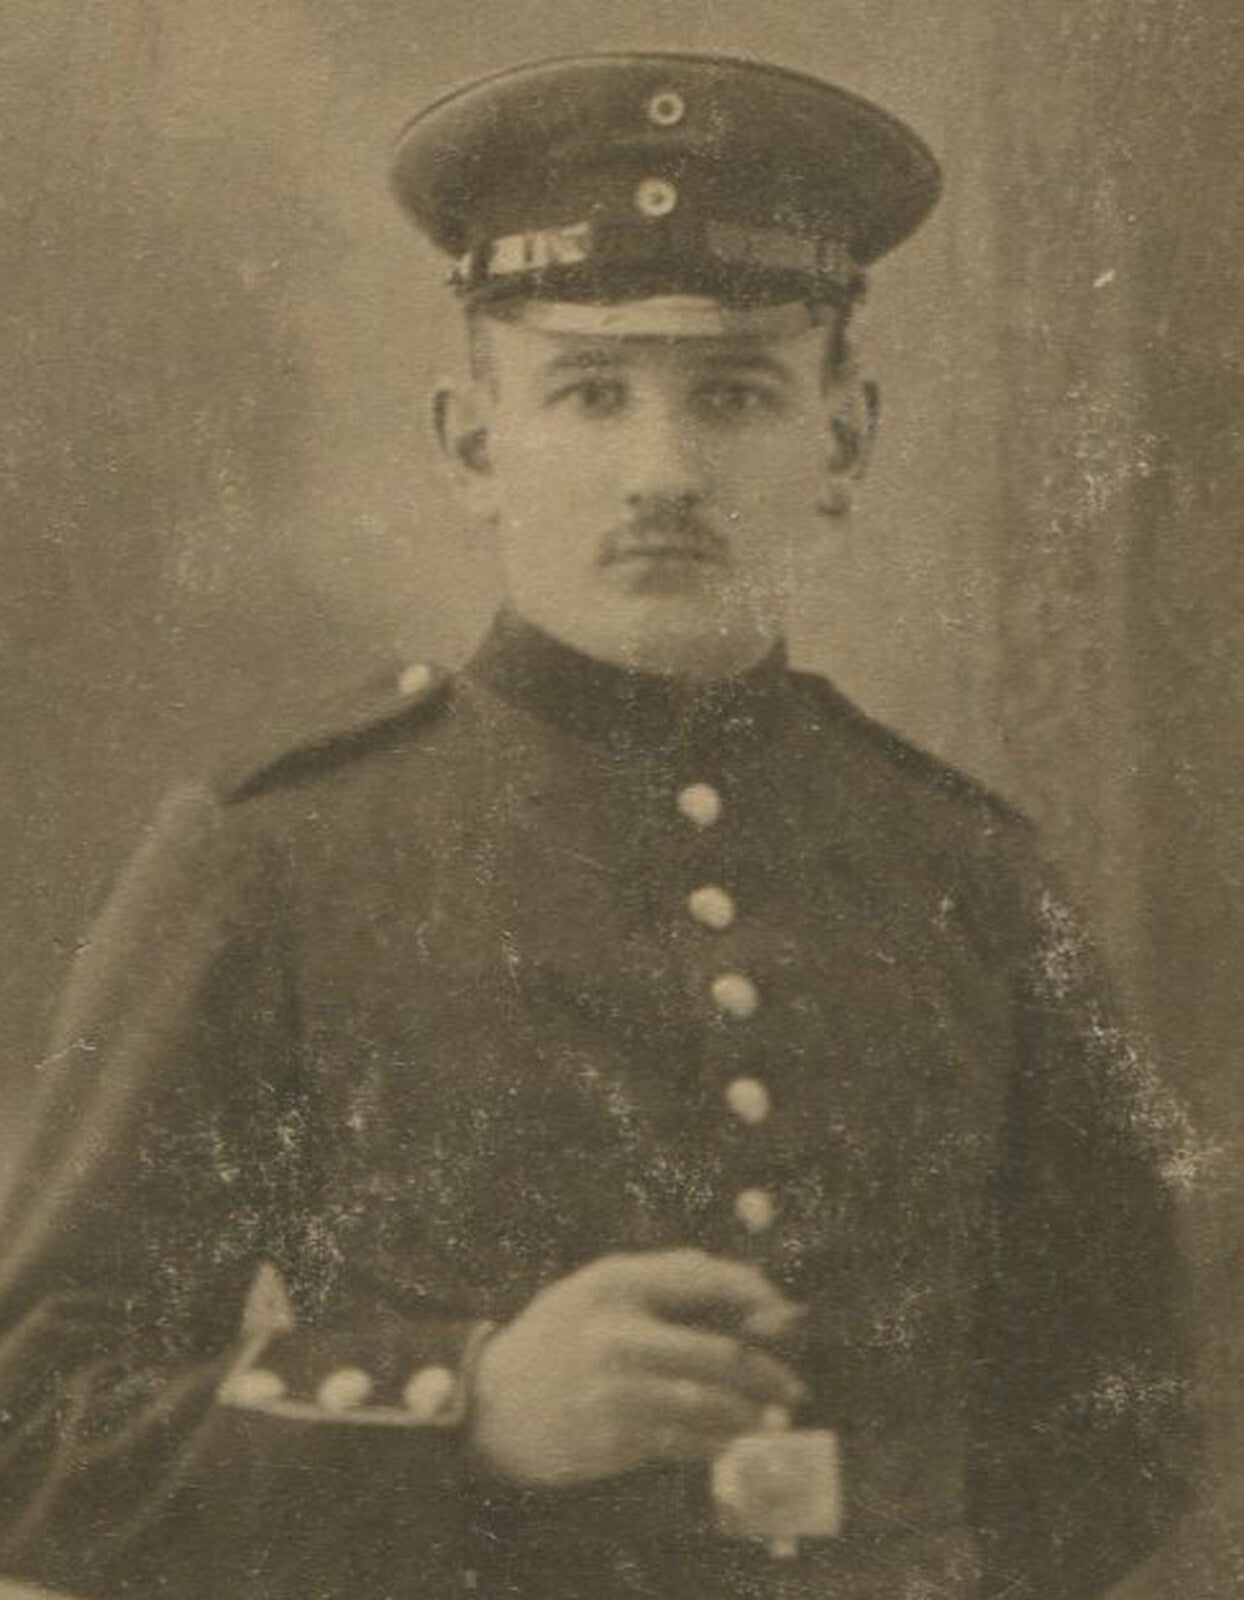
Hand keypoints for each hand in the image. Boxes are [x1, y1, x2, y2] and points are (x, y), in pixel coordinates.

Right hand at [469, 1249, 805, 1487]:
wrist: (489, 1403)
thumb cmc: (556, 1335)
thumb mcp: (598, 1284)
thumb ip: (665, 1274)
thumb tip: (736, 1276)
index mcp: (617, 1286)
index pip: (707, 1282)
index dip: (756, 1297)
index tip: (785, 1313)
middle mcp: (620, 1336)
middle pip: (719, 1353)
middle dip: (767, 1371)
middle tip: (794, 1385)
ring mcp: (616, 1393)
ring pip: (708, 1405)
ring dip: (749, 1415)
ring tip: (771, 1418)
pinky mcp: (613, 1440)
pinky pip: (682, 1443)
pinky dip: (715, 1444)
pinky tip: (731, 1442)